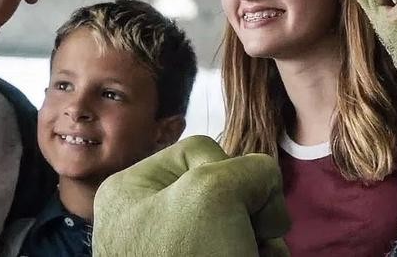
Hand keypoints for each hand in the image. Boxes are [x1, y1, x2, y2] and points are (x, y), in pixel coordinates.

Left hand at [93, 135, 289, 256]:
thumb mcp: (214, 191)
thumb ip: (248, 169)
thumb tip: (263, 189)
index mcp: (133, 190)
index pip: (201, 151)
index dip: (229, 172)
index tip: (229, 206)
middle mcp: (151, 218)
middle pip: (226, 187)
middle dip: (253, 209)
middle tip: (253, 236)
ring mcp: (180, 252)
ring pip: (244, 221)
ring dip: (263, 237)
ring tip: (259, 256)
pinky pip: (246, 248)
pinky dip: (263, 255)